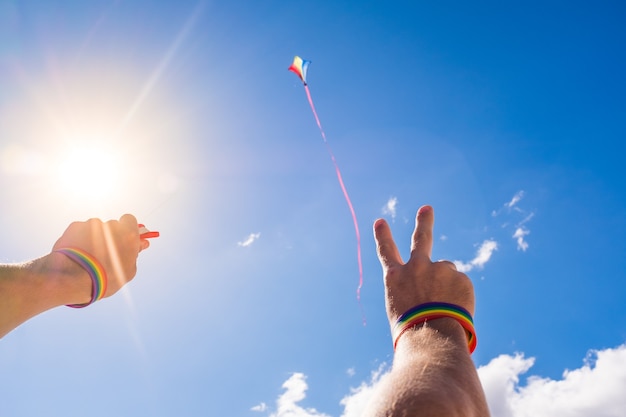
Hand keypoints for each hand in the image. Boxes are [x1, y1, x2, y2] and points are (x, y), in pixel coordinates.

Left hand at [52, 214, 148, 299]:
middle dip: (110, 236)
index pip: (130, 220)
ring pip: (96, 229)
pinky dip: (79, 240)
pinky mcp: (74, 226)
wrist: (72, 277)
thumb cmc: (104, 278)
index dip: (128, 229)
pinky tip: (77, 255)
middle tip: (106, 253)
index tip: (125, 239)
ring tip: (88, 258)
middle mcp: (110, 226)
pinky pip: (80, 231)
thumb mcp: (127, 271)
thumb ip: (135, 254)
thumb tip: (140, 245)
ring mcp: (91, 225)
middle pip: (113, 226)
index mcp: (128, 234)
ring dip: (94, 239)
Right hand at [373, 205, 474, 330]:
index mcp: (395, 277)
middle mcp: (416, 267)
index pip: (386, 252)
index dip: (383, 236)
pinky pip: (462, 286)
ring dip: (448, 285)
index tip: (380, 221)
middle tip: (427, 208)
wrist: (430, 338)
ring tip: (446, 306)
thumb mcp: (402, 311)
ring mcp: (439, 269)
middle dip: (423, 221)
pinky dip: (461, 297)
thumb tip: (436, 294)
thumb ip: (415, 294)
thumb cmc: (411, 333)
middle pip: (421, 238)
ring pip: (447, 273)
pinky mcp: (460, 277)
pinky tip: (455, 310)